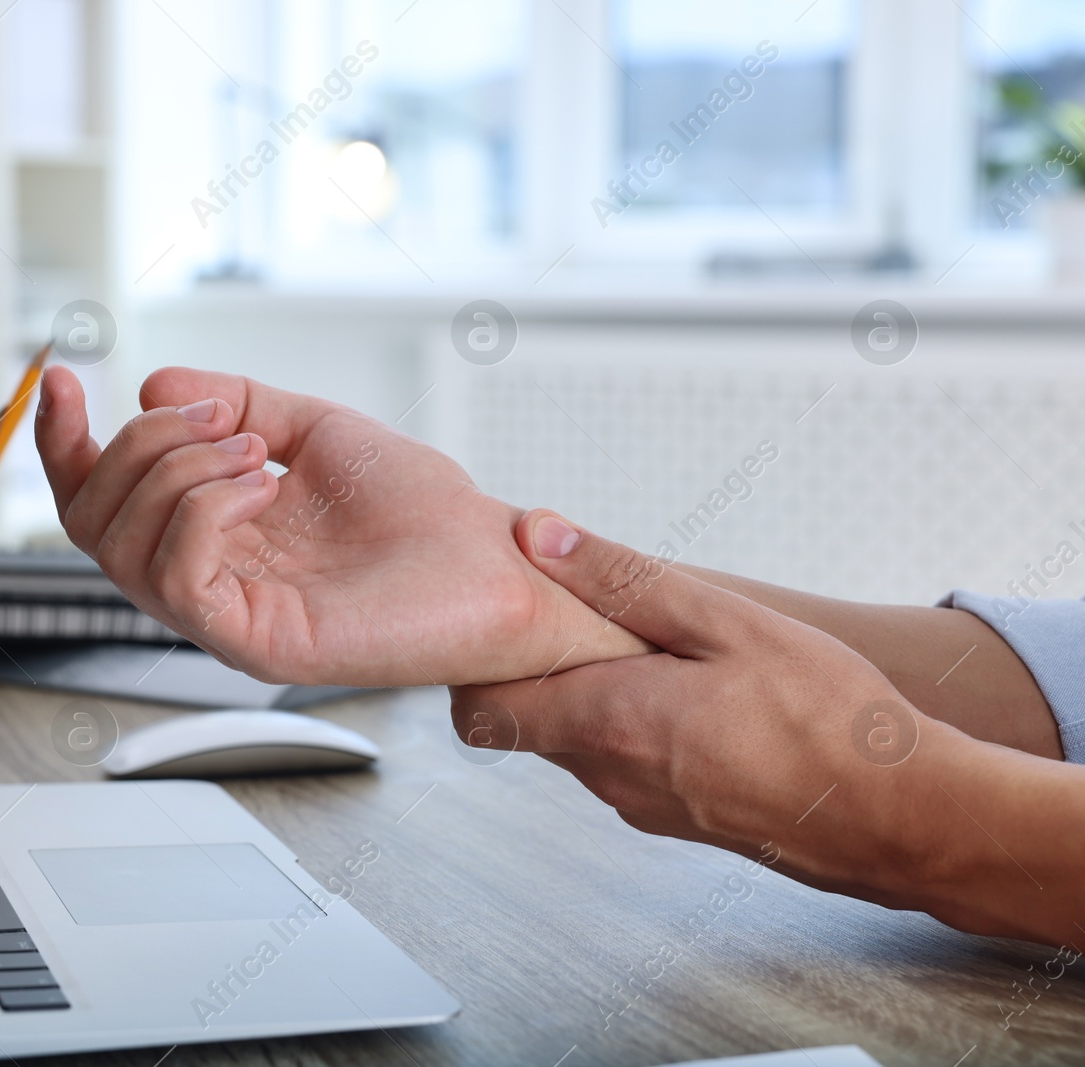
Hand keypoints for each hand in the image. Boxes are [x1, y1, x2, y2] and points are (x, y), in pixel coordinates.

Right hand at [34, 366, 647, 685]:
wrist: (498, 563)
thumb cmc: (424, 510)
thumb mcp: (317, 429)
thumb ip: (238, 405)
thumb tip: (154, 383)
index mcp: (211, 533)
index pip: (101, 498)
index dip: (63, 442)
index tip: (60, 377)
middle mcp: (207, 578)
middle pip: (93, 520)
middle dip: (139, 445)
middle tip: (224, 418)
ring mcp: (226, 616)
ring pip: (123, 545)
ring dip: (179, 472)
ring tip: (259, 453)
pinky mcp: (256, 644)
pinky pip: (177, 577)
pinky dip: (204, 511)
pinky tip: (265, 488)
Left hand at [452, 510, 982, 916]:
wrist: (903, 820)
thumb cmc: (827, 719)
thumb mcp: (727, 622)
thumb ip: (622, 579)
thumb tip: (537, 536)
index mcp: (605, 721)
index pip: (478, 706)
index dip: (477, 658)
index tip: (512, 612)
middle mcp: (607, 775)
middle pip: (522, 719)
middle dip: (535, 664)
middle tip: (586, 612)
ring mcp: (639, 805)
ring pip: (572, 739)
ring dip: (588, 692)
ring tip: (650, 646)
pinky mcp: (674, 819)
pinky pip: (620, 761)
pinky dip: (627, 722)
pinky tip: (689, 693)